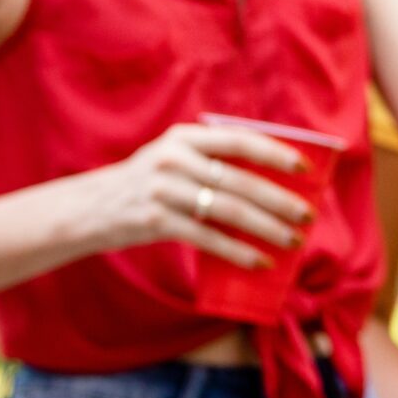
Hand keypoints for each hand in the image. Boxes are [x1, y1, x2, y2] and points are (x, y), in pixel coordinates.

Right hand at [91, 123, 313, 266]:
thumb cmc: (150, 183)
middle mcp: (174, 159)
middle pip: (240, 181)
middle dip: (280, 200)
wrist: (90, 208)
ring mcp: (163, 190)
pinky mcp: (155, 221)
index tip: (306, 169)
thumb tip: (276, 181)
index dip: (276, 154)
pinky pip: (207, 238)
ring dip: (267, 228)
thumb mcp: (175, 158)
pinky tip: (260, 260)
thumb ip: (214, 160)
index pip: (240, 140)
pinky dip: (238, 251)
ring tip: (292, 240)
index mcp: (185, 137)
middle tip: (307, 215)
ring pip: (228, 210)